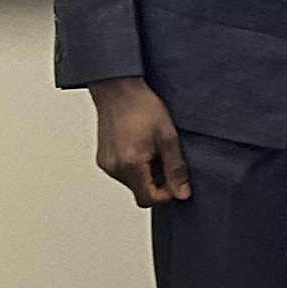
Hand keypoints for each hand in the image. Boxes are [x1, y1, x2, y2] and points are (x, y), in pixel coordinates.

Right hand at [88, 77, 190, 205]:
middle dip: (157, 181)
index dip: (166, 193)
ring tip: (152, 148)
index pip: (148, 199)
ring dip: (146, 173)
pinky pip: (123, 172)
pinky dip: (135, 166)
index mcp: (129, 165)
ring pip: (132, 183)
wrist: (118, 88)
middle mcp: (114, 168)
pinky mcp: (103, 158)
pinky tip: (141, 146)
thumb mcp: (168, 137)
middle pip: (140, 192)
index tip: (176, 178)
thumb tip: (182, 193)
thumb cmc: (142, 106)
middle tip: (165, 157)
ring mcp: (106, 164)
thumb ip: (176, 168)